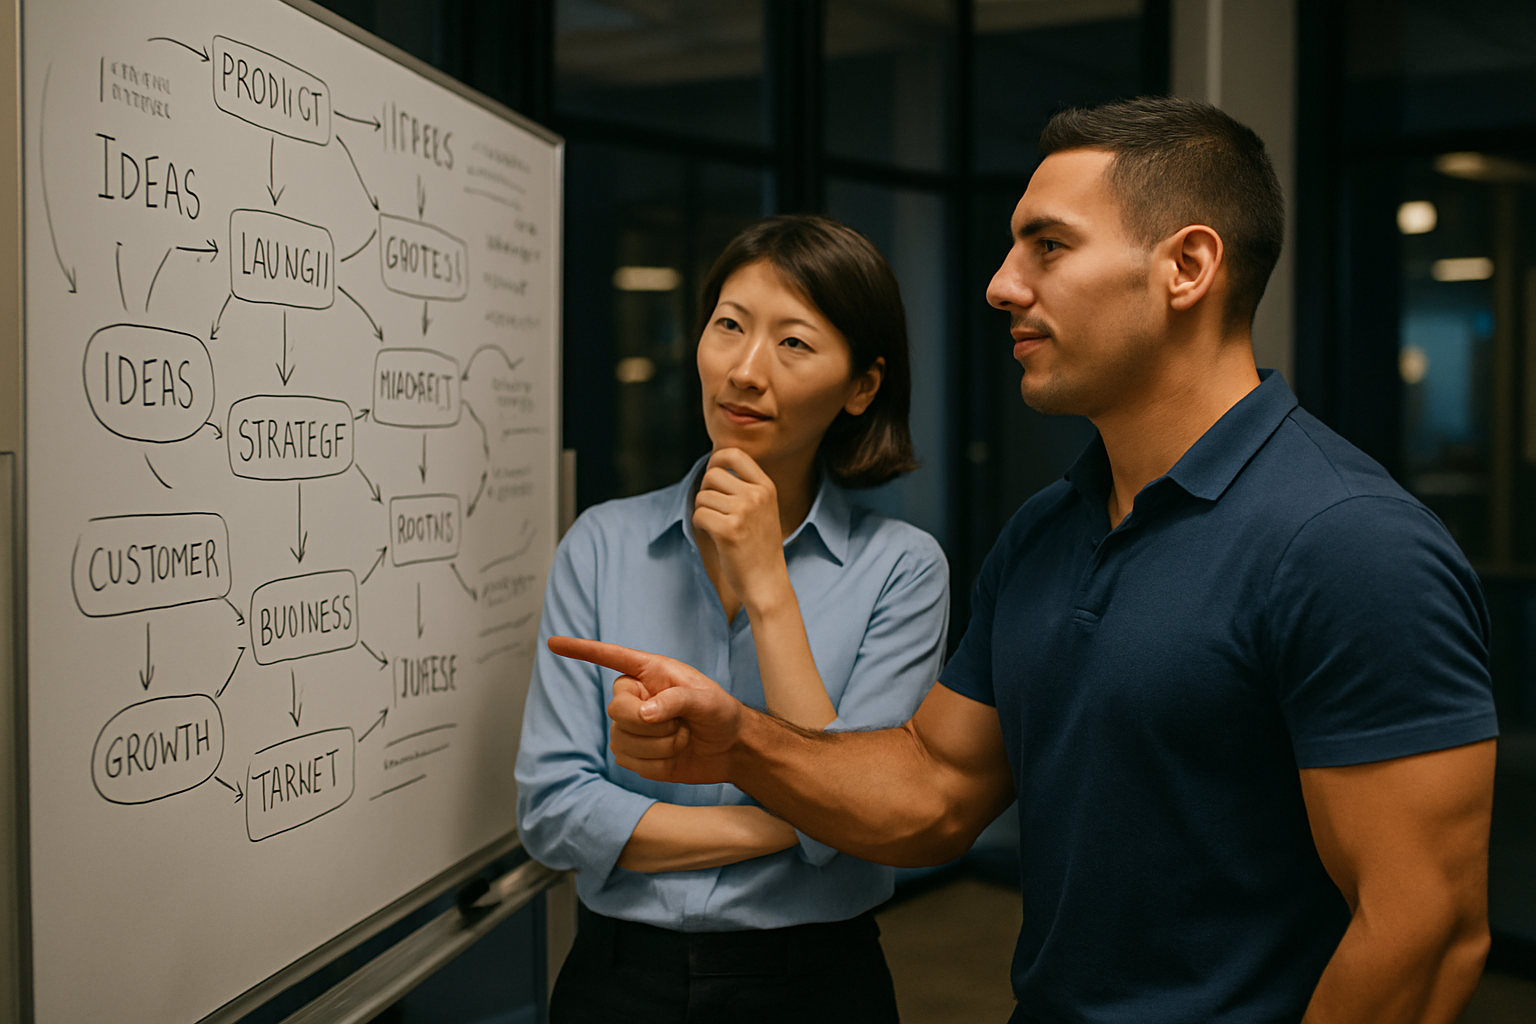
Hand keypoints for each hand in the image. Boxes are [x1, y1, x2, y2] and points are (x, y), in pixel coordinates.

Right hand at [547, 636, 744, 784]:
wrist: (729, 749)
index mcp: (650, 672)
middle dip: (649, 723)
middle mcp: (636, 696)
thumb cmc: (721, 713)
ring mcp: (632, 726)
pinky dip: (655, 764)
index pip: (610, 657)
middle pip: (616, 709)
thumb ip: (676, 700)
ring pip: (621, 739)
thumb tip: (644, 714)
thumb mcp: (707, 700)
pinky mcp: (634, 753)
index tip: (553, 643)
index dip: (582, 650)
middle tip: (680, 725)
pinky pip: (628, 762)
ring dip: (659, 746)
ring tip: (682, 739)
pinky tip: (673, 757)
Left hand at [692, 448, 789, 611]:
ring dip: (703, 512)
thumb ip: (744, 487)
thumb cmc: (759, 547)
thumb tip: (712, 466)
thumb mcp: (762, 509)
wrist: (767, 583)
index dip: (716, 461)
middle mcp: (756, 495)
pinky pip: (698, 515)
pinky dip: (700, 526)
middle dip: (705, 491)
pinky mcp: (728, 530)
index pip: (734, 454)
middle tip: (713, 510)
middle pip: (712, 475)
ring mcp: (743, 512)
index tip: (712, 477)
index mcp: (766, 487)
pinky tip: (714, 536)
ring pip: (702, 497)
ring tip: (718, 527)